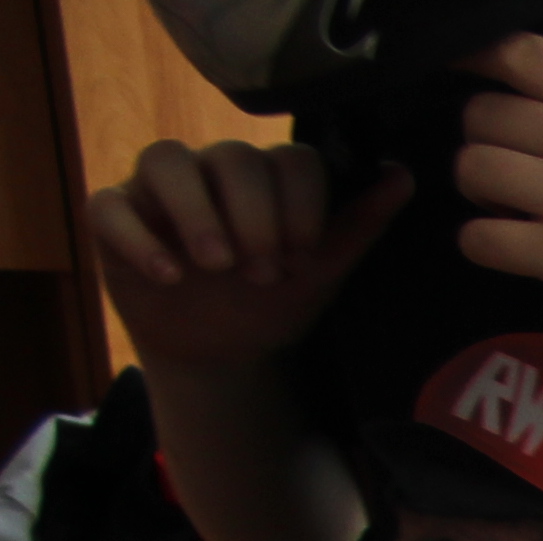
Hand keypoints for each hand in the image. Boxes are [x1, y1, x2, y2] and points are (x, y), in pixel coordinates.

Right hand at [87, 138, 411, 372]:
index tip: (304, 257)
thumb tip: (402, 176)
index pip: (289, 159)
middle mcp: (211, 169)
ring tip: (215, 264)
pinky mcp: (113, 216)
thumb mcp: (320, 272)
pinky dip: (137, 237)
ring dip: (195, 211)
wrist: (221, 350)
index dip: (301, 204)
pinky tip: (167, 275)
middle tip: (263, 272)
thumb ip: (358, 226)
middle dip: (254, 216)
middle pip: (232, 158)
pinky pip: (108, 205)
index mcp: (267, 178)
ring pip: (165, 160)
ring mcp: (158, 189)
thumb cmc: (271, 301)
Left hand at [447, 34, 542, 359]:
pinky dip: (482, 245)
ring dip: (478, 193)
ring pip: (470, 168)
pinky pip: (477, 237)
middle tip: (512, 175)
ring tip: (512, 212)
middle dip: (484, 144)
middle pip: (482, 114)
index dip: (477, 59)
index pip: (525, 55)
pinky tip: (513, 250)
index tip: (465, 77)